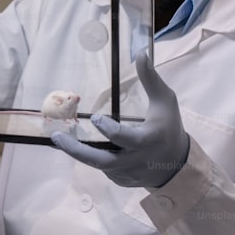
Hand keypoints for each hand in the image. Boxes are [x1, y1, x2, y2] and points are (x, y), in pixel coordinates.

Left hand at [51, 54, 189, 187]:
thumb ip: (151, 79)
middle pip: (101, 161)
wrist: (176, 165)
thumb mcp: (165, 102)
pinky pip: (103, 169)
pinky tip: (82, 146)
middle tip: (57, 137)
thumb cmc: (169, 128)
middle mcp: (135, 161)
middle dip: (77, 151)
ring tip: (60, 139)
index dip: (110, 131)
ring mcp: (126, 174)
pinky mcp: (121, 181)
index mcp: (147, 141)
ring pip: (98, 165)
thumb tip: (141, 53)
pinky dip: (93, 157)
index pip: (125, 138)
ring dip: (79, 153)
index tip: (96, 119)